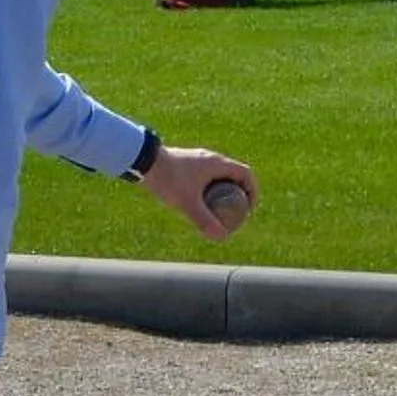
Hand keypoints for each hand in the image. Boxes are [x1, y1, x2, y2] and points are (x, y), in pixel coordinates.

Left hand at [139, 145, 259, 240]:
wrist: (143, 161)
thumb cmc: (167, 179)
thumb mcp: (187, 202)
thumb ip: (204, 220)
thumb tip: (222, 237)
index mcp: (218, 163)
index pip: (246, 174)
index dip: (253, 191)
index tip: (250, 209)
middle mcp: (211, 158)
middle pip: (235, 175)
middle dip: (240, 194)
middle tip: (236, 213)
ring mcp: (199, 159)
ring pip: (221, 176)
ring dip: (225, 192)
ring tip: (219, 212)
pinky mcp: (188, 163)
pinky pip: (208, 177)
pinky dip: (211, 189)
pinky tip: (200, 204)